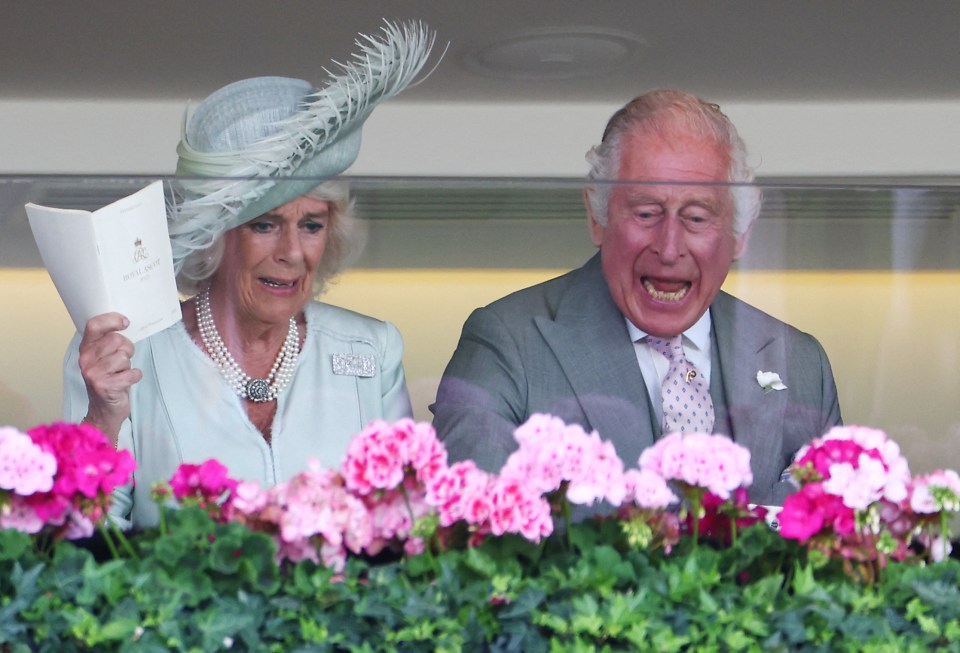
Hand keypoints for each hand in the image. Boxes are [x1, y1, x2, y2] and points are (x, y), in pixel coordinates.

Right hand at [77, 313, 142, 441]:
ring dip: (129, 365)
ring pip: (124, 356)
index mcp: (85, 349)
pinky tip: (126, 381)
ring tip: (121, 373)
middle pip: (116, 340)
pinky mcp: (105, 386)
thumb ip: (109, 341)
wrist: (104, 410)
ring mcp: (94, 374)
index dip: (112, 320)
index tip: (125, 322)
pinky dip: (134, 376)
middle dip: (126, 349)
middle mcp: (86, 360)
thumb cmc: (108, 379)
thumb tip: (124, 322)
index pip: (94, 325)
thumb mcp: (104, 358)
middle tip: (122, 361)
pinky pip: (131, 373)